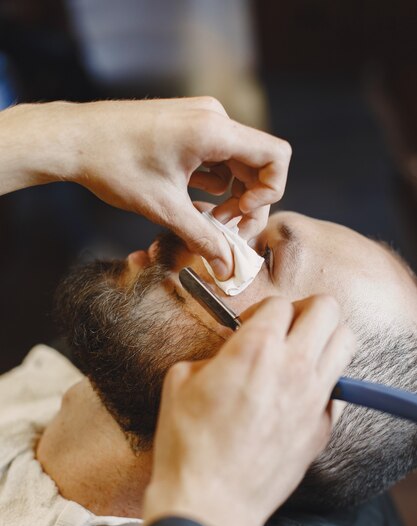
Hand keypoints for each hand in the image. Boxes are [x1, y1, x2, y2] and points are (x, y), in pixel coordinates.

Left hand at [0, 99, 290, 279]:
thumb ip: (203, 239)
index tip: (243, 214)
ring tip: (205, 221)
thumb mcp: (164, 208)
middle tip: (226, 232)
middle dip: (247, 201)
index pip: (275, 155)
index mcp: (214, 131)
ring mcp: (199, 119)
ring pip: (235, 163)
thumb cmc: (113, 164)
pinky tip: (192, 202)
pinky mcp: (187, 126)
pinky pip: (215, 156)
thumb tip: (227, 268)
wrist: (74, 139)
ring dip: (228, 195)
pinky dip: (212, 182)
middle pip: (257, 163)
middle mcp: (213, 118)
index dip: (271, 190)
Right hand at [144, 295, 355, 525]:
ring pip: (345, 342)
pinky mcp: (322, 427)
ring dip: (325, 337)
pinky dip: (324, 379)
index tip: (251, 325)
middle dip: (307, 310)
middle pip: (327, 310)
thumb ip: (211, 356)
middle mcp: (293, 367)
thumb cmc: (188, 444)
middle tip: (287, 326)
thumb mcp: (179, 381)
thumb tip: (227, 356)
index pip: (280, 303)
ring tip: (303, 351)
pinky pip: (338, 387)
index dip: (263, 310)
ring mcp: (314, 398)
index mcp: (254, 349)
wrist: (210, 501)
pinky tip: (299, 393)